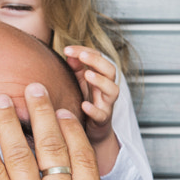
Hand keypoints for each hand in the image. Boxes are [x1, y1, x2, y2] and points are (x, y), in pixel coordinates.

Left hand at [63, 46, 121, 174]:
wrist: (93, 130)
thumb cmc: (87, 101)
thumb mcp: (80, 83)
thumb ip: (76, 68)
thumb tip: (69, 54)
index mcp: (100, 76)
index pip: (98, 57)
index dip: (85, 51)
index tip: (67, 49)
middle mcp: (106, 88)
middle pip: (110, 70)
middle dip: (97, 61)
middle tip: (82, 56)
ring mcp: (106, 104)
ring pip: (112, 90)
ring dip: (101, 81)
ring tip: (88, 75)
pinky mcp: (102, 120)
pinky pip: (101, 114)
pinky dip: (93, 110)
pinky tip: (84, 105)